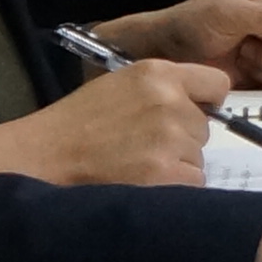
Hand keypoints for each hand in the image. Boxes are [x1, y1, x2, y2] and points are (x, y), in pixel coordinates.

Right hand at [0, 56, 227, 190]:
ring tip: (136, 166)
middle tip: (143, 147)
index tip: (190, 115)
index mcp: (158, 73)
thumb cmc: (77, 123)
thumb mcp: (120, 84)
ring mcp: (169, 138)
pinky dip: (172, 188)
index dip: (205, 103)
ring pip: (197, 158)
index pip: (217, 84)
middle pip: (204, 127)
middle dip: (182, 139)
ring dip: (176, 166)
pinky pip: (192, 183)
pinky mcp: (165, 173)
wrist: (44, 157)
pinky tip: (142, 183)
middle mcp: (170, 101)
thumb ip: (162, 88)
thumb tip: (201, 107)